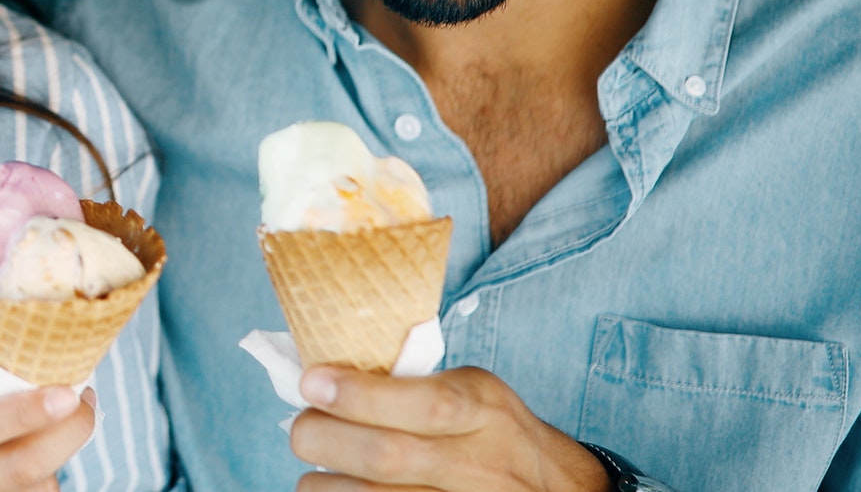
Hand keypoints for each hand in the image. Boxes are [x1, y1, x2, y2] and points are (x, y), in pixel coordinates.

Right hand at [0, 384, 96, 491]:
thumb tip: (22, 367)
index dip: (23, 412)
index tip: (67, 390)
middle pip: (16, 469)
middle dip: (66, 435)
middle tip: (83, 401)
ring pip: (29, 491)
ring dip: (55, 459)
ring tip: (52, 430)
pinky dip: (38, 483)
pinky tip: (31, 463)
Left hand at [288, 366, 609, 491]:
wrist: (556, 490)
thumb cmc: (495, 432)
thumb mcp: (474, 392)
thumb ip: (413, 386)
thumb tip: (327, 380)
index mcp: (483, 412)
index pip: (424, 405)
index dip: (359, 395)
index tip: (311, 383)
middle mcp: (478, 465)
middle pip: (388, 457)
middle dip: (325, 439)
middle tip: (303, 430)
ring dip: (325, 484)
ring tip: (318, 471)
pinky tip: (338, 490)